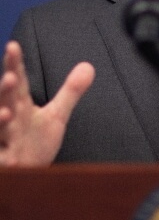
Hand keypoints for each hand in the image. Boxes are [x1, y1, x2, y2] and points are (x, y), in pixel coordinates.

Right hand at [0, 41, 94, 166]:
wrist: (25, 174)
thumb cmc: (34, 142)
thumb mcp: (56, 116)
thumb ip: (70, 92)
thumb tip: (88, 65)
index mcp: (19, 106)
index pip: (18, 83)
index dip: (15, 65)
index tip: (13, 46)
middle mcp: (8, 120)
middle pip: (4, 102)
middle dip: (4, 90)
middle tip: (11, 77)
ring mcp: (2, 141)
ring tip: (6, 113)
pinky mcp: (3, 162)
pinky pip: (0, 158)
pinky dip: (1, 156)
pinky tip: (6, 156)